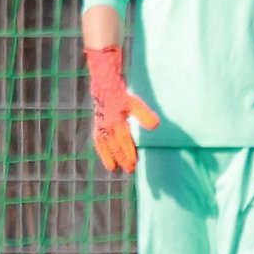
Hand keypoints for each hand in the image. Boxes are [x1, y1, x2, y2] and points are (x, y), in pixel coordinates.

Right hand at [84, 46, 159, 172]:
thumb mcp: (135, 103)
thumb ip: (144, 115)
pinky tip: (104, 154)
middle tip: (129, 170)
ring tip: (112, 169)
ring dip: (108, 157)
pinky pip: (98, 139)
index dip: (129, 153)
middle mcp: (106, 126)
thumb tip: (155, 126)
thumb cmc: (120, 93)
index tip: (134, 164)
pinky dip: (101, 148)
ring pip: (104, 145)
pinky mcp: (97, 123)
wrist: (103, 83)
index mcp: (115, 122)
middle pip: (114, 146)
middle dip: (122, 158)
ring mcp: (100, 125)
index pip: (123, 141)